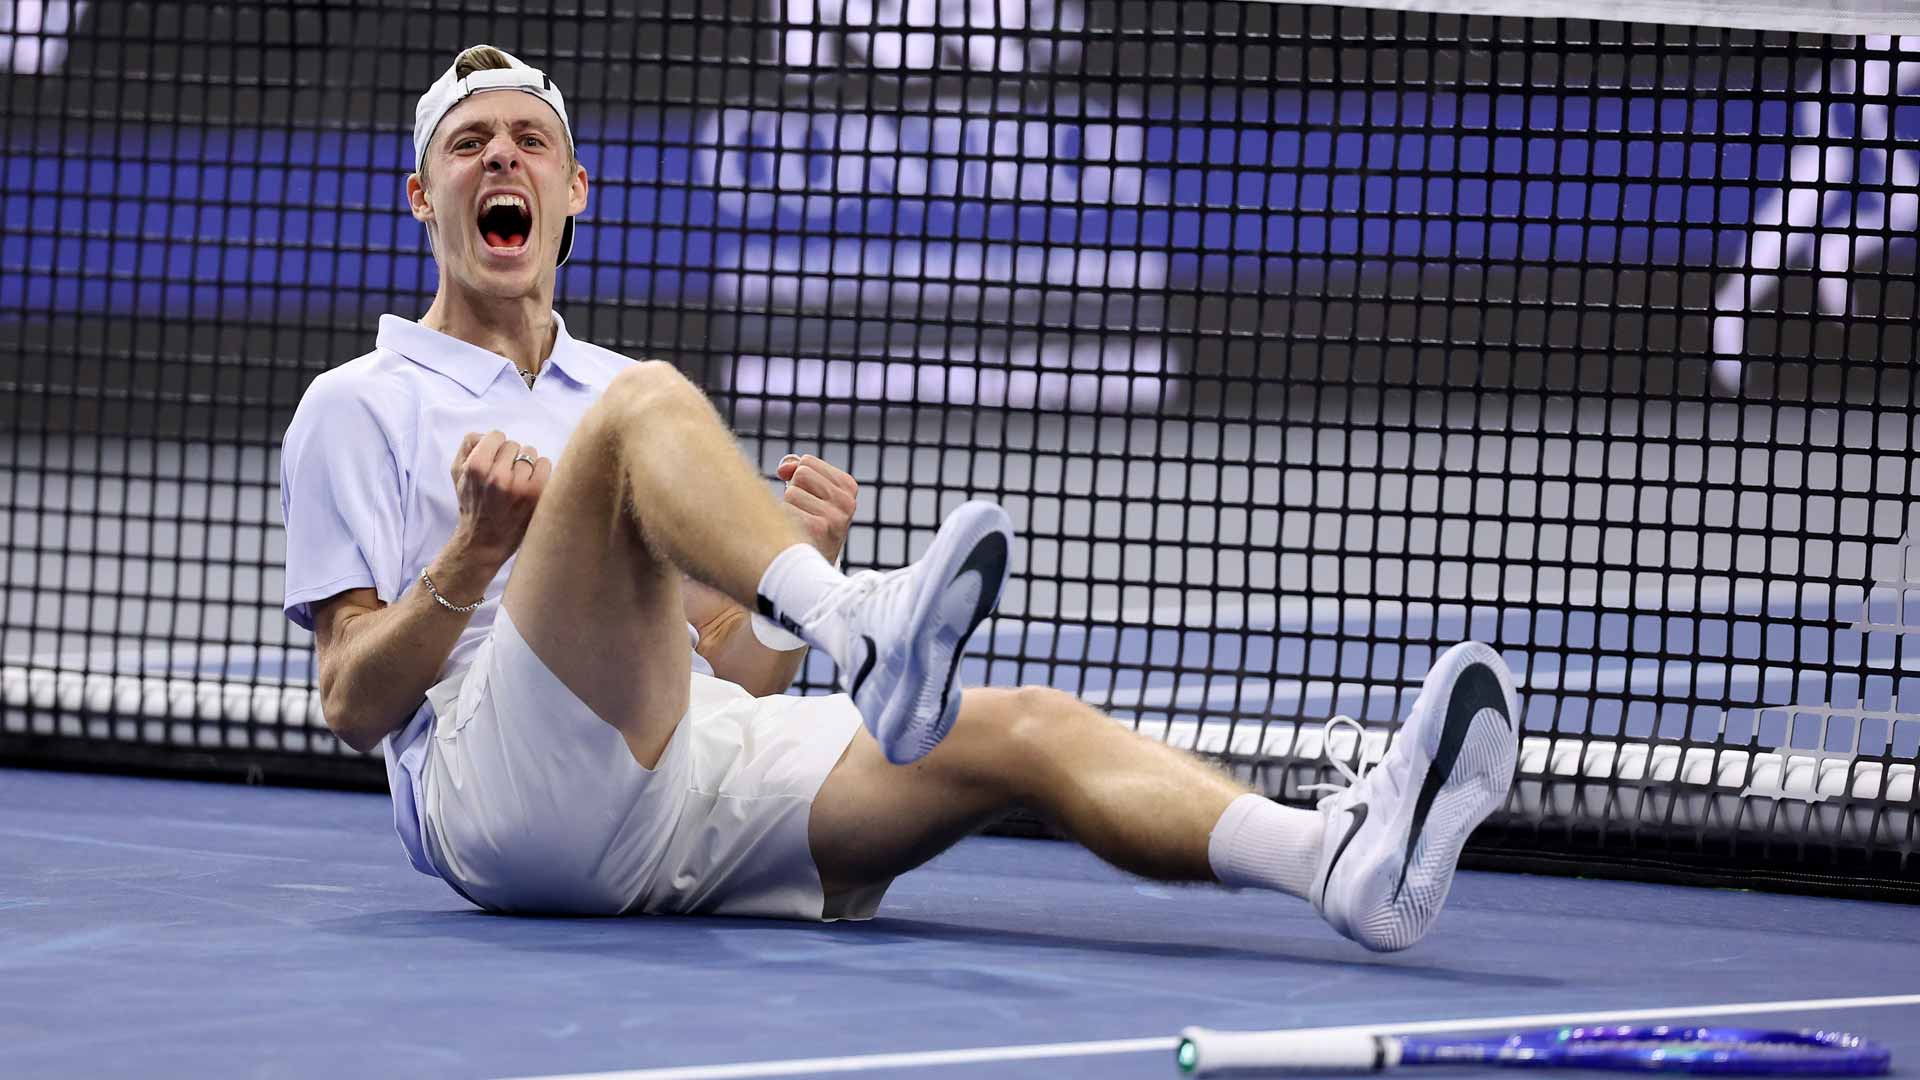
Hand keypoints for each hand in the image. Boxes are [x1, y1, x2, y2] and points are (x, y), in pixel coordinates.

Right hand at [448, 430, 551, 565]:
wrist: (486, 541)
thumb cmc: (473, 504)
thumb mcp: (458, 474)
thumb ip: (468, 446)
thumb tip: (488, 433)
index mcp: (476, 467)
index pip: (496, 436)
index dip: (495, 446)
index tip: (494, 460)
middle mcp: (498, 476)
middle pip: (514, 444)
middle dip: (509, 457)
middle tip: (504, 474)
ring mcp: (519, 486)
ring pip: (530, 452)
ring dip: (525, 463)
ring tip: (517, 480)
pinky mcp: (536, 495)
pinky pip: (545, 463)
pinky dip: (540, 470)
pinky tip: (530, 483)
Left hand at [776, 454, 855, 562]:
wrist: (811, 569)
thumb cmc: (807, 523)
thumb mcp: (809, 492)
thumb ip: (796, 469)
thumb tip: (784, 470)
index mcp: (848, 487)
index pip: (807, 462)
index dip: (798, 479)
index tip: (808, 500)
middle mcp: (847, 501)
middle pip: (800, 473)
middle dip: (794, 491)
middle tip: (804, 515)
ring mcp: (835, 516)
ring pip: (792, 492)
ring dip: (788, 508)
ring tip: (800, 526)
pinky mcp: (819, 528)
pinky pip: (786, 509)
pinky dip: (784, 521)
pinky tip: (795, 535)